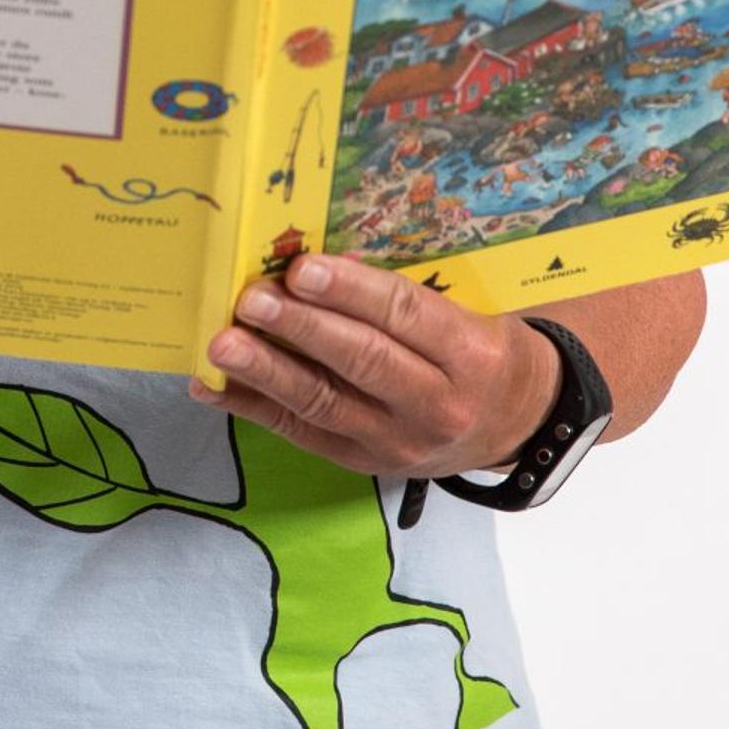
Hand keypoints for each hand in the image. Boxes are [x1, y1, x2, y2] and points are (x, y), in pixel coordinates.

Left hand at [191, 255, 560, 480]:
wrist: (514, 425)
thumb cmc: (479, 351)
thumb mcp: (465, 312)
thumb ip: (402, 295)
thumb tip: (317, 265)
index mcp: (470, 354)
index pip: (405, 317)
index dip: (350, 292)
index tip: (301, 268)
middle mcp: (437, 403)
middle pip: (361, 361)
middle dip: (301, 329)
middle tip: (251, 299)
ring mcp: (397, 442)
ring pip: (324, 403)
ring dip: (266, 371)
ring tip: (222, 345)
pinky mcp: (364, 463)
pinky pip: (301, 433)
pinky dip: (253, 408)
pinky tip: (213, 386)